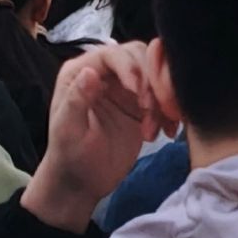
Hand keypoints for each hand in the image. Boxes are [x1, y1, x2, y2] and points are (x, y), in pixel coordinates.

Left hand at [20, 44, 168, 232]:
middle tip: (149, 109)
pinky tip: (165, 132)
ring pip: (155, 74)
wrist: (82, 183)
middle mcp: (104, 73)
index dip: (129, 66)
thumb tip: (89, 71)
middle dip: (150, 80)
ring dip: (161, 98)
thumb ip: (77, 100)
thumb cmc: (69, 156)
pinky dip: (169, 112)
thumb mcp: (68, 131)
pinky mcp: (140, 105)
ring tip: (153, 129)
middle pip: (138, 56)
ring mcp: (124, 88)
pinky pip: (162, 96)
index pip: (112, 54)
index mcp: (81, 72)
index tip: (137, 91)